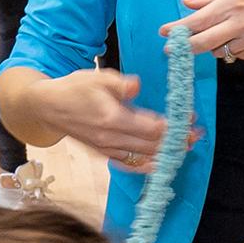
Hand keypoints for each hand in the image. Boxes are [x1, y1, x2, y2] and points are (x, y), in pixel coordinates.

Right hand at [36, 66, 187, 170]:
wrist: (47, 107)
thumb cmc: (73, 89)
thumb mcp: (96, 77)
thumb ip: (120, 83)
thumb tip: (137, 86)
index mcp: (112, 118)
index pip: (152, 128)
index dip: (174, 126)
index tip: (190, 120)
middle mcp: (111, 139)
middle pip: (152, 145)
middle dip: (176, 141)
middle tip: (196, 135)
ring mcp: (107, 149)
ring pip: (143, 157)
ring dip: (165, 153)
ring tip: (184, 148)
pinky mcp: (103, 154)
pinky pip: (128, 165)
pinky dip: (146, 166)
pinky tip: (159, 164)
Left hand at [176, 0, 243, 61]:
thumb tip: (187, 3)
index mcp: (233, 2)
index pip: (198, 20)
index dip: (178, 29)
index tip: (163, 33)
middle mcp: (241, 23)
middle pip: (203, 43)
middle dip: (184, 47)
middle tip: (172, 49)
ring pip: (219, 51)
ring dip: (214, 45)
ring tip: (225, 30)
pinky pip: (237, 55)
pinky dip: (234, 48)